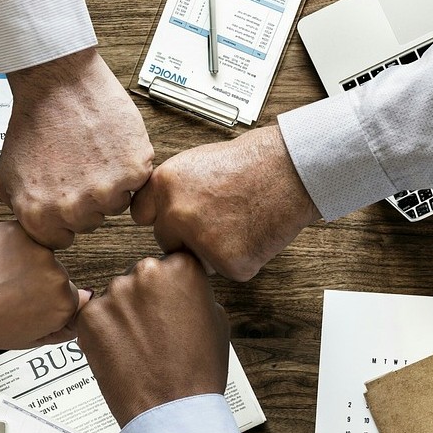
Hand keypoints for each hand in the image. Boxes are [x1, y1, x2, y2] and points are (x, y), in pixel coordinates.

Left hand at [0, 48, 153, 248]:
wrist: (58, 83)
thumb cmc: (34, 121)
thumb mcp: (7, 175)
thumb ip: (21, 210)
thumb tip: (36, 227)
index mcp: (40, 215)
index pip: (61, 240)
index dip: (63, 218)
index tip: (64, 197)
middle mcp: (73, 209)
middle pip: (90, 223)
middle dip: (86, 200)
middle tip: (78, 167)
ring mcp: (105, 191)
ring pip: (116, 205)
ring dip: (110, 185)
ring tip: (93, 155)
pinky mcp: (133, 171)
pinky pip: (137, 183)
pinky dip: (128, 166)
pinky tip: (109, 147)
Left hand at [0, 221, 89, 350]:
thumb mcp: (28, 339)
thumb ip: (62, 327)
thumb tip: (82, 306)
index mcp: (63, 304)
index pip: (69, 296)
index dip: (45, 302)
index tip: (29, 305)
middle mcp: (57, 275)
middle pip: (56, 273)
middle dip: (37, 280)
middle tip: (8, 293)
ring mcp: (38, 250)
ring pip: (40, 253)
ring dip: (24, 260)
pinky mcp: (18, 231)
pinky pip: (23, 236)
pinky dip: (10, 245)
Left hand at [76, 253, 229, 426]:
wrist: (172, 409)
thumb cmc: (197, 370)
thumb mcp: (216, 319)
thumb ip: (195, 293)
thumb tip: (181, 288)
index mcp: (181, 267)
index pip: (170, 263)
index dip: (169, 287)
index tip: (169, 303)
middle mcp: (146, 273)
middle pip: (140, 277)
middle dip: (144, 298)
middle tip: (154, 329)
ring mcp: (115, 293)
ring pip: (116, 296)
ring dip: (123, 314)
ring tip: (138, 344)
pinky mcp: (90, 316)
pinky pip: (94, 316)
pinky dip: (103, 331)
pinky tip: (121, 350)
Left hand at [130, 125, 320, 281]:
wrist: (290, 170)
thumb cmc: (250, 163)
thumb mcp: (195, 163)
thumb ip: (172, 191)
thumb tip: (158, 212)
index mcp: (164, 186)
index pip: (141, 215)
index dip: (160, 216)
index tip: (173, 218)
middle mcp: (177, 214)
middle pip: (167, 241)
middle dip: (186, 236)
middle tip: (218, 219)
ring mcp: (201, 241)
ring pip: (196, 259)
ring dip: (213, 250)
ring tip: (239, 221)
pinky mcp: (229, 263)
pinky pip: (227, 270)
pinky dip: (241, 258)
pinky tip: (253, 233)